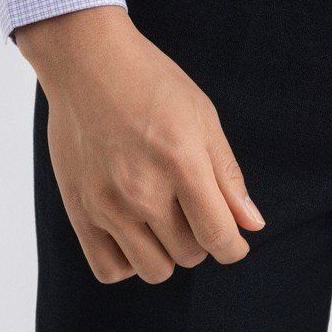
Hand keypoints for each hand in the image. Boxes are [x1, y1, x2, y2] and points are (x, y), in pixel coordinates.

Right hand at [15, 4, 265, 283]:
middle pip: (189, 254)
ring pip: (154, 270)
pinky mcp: (79, 210)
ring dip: (168, 252)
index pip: (218, 236)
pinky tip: (134, 231)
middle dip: (201, 237)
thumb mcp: (202, 115)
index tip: (234, 241)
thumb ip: (228, 175)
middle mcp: (143, 188)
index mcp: (181, 161)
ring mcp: (107, 203)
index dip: (234, 247)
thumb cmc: (151, 82)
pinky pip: (110, 270)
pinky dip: (129, 261)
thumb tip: (252, 225)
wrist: (87, 61)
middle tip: (191, 205)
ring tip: (163, 218)